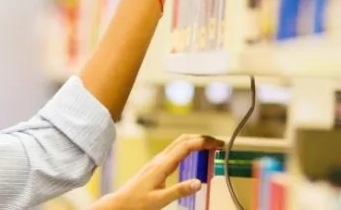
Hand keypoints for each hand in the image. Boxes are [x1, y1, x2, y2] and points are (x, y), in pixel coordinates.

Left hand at [92, 135, 224, 209]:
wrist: (121, 203)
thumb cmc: (138, 202)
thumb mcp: (160, 199)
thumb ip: (180, 191)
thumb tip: (199, 183)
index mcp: (162, 165)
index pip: (185, 146)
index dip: (203, 142)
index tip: (219, 144)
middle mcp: (159, 159)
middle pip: (183, 140)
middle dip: (201, 138)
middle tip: (219, 144)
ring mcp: (157, 161)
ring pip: (178, 144)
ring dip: (195, 142)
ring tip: (211, 147)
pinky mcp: (156, 165)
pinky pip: (175, 151)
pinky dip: (188, 149)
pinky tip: (194, 156)